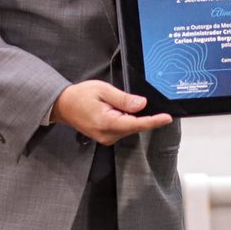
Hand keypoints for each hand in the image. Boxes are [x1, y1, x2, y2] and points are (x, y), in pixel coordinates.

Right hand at [50, 80, 171, 144]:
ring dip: (131, 116)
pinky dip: (126, 119)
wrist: (63, 105)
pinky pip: (123, 128)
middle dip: (141, 114)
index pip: (137, 124)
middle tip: (129, 99)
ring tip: (114, 102)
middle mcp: (108, 135)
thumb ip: (123, 99)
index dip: (154, 121)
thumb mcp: (103, 90)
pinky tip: (118, 110)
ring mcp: (106, 138)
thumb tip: (141, 104)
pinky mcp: (106, 137)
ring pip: (129, 127)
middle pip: (134, 126)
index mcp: (107, 123)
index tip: (167, 118)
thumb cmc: (80, 96)